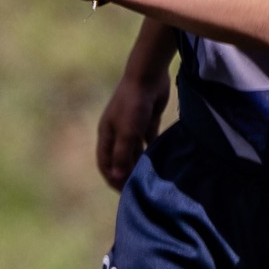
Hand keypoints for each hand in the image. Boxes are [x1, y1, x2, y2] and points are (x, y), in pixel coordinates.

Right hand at [96, 69, 170, 190]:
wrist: (147, 76)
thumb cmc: (132, 104)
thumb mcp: (127, 132)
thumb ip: (122, 154)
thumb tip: (117, 177)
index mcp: (106, 135)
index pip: (105, 163)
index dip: (113, 178)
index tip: (125, 193)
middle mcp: (117, 133)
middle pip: (120, 159)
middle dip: (127, 174)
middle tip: (141, 189)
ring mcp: (132, 127)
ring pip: (135, 152)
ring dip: (141, 164)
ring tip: (152, 178)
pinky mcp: (147, 122)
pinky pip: (149, 141)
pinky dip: (153, 151)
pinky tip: (163, 160)